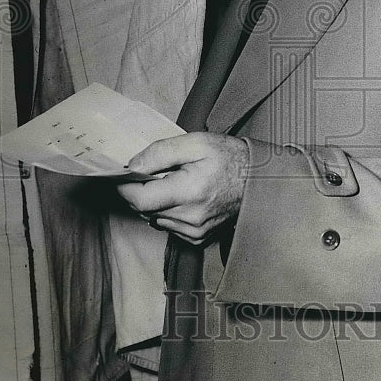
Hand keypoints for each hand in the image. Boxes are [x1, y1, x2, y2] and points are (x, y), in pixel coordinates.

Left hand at [117, 133, 247, 245]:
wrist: (259, 181)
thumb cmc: (230, 158)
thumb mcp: (196, 142)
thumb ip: (160, 152)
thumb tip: (132, 166)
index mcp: (190, 191)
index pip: (140, 200)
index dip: (125, 187)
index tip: (122, 175)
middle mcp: (191, 217)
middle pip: (144, 210)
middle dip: (142, 191)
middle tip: (153, 172)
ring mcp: (195, 231)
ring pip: (154, 219)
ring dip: (155, 202)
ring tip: (174, 183)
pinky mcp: (198, 239)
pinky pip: (168, 226)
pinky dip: (168, 212)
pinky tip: (183, 197)